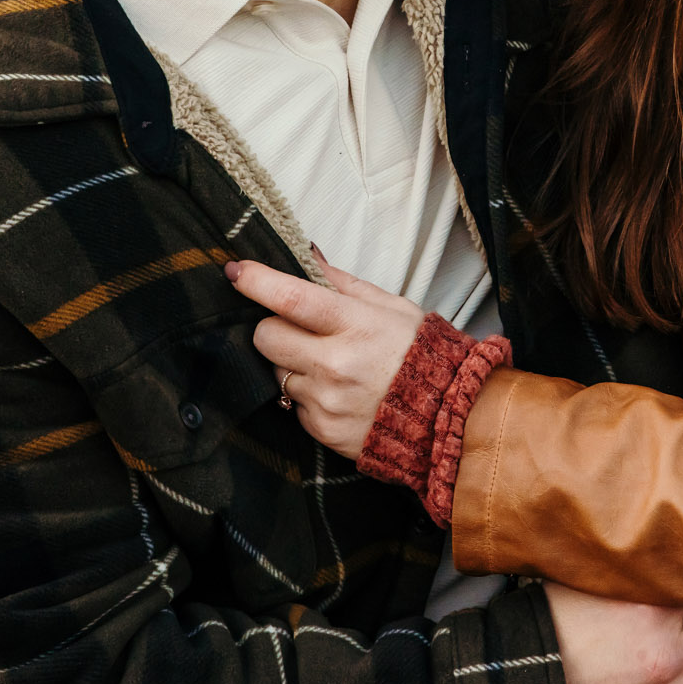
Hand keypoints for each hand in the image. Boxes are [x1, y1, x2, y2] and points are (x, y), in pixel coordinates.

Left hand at [224, 255, 423, 459]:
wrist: (446, 415)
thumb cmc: (418, 353)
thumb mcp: (390, 306)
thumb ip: (342, 282)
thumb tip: (307, 253)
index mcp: (355, 325)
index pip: (291, 298)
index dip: (257, 282)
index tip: (237, 271)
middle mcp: (336, 365)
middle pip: (265, 337)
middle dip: (273, 328)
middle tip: (297, 329)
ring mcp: (326, 401)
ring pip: (276, 372)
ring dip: (292, 364)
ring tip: (329, 366)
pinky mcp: (322, 430)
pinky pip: (293, 405)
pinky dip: (307, 396)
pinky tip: (336, 392)